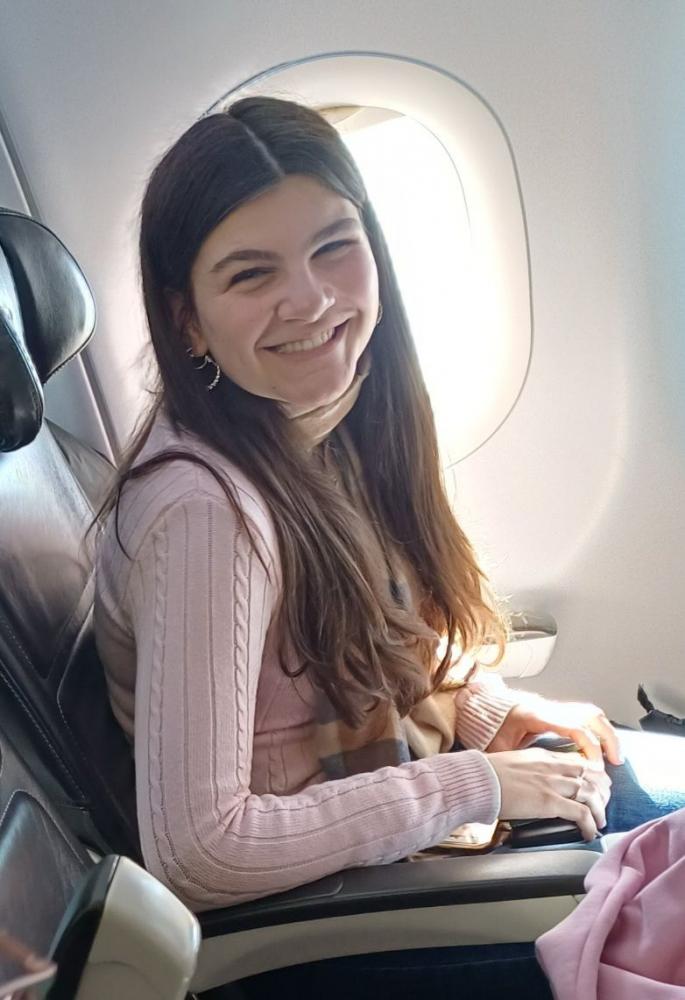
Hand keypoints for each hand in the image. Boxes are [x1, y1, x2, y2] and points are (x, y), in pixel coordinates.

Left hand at [487, 697, 622, 764]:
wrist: (485, 709)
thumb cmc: (492, 730)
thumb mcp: (500, 748)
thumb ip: (515, 764)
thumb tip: (526, 788)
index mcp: (537, 717)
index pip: (574, 727)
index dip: (590, 747)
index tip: (598, 767)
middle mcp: (551, 710)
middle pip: (590, 716)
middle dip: (608, 739)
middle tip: (616, 762)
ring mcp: (556, 708)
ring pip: (591, 713)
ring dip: (607, 734)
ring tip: (615, 757)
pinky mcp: (559, 712)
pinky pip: (586, 716)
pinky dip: (599, 731)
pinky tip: (604, 748)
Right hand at [488, 748, 611, 839]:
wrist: (479, 780)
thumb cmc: (489, 774)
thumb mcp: (516, 762)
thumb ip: (532, 768)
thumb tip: (536, 780)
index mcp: (545, 755)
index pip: (580, 761)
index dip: (594, 774)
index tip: (598, 786)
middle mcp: (553, 766)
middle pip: (592, 776)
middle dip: (603, 791)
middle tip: (603, 805)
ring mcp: (553, 783)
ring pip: (591, 794)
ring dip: (599, 810)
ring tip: (599, 822)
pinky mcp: (549, 801)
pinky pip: (581, 813)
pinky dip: (590, 824)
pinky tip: (589, 832)